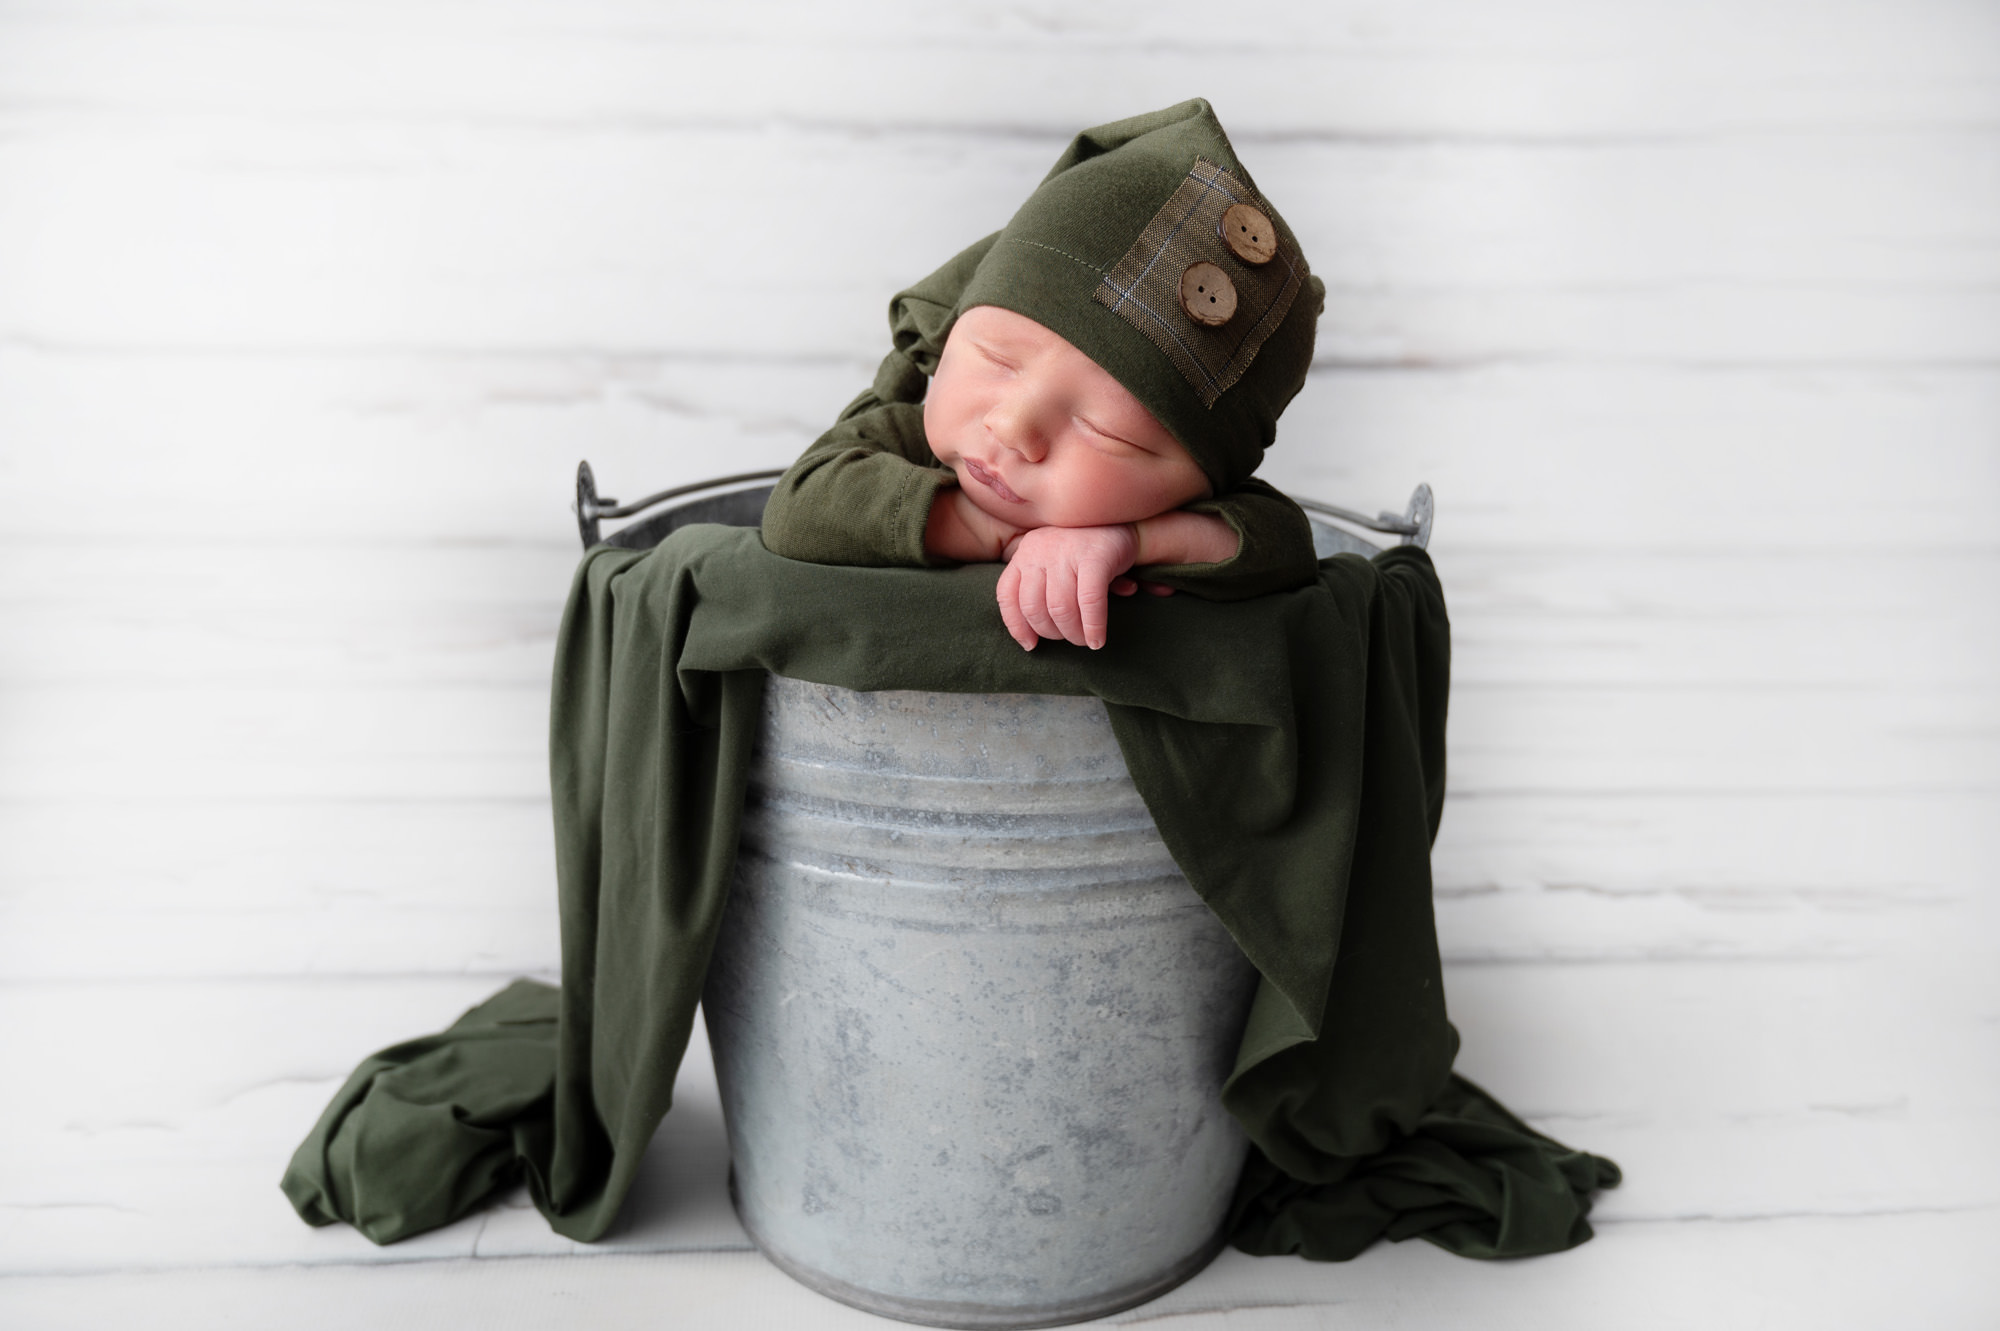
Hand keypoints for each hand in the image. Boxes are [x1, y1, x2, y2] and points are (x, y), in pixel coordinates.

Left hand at [997, 525, 1169, 650]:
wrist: (1123, 520)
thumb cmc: (1084, 551)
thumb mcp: (1053, 565)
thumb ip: (1040, 593)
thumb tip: (1029, 642)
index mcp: (1025, 552)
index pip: (1007, 594)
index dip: (1016, 625)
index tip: (1031, 644)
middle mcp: (1039, 549)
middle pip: (1034, 608)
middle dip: (1052, 633)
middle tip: (1071, 638)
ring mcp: (1066, 551)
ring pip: (1060, 608)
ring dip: (1073, 634)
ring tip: (1086, 640)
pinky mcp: (1094, 556)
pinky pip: (1089, 601)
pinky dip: (1093, 626)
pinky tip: (1098, 640)